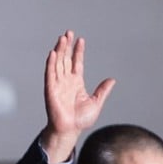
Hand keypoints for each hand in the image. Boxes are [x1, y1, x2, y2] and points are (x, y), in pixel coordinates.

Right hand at [39, 30, 115, 163]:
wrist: (69, 131)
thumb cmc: (80, 120)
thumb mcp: (96, 103)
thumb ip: (103, 90)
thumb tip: (112, 80)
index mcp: (76, 83)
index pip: (76, 63)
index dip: (78, 51)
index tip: (80, 40)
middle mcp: (66, 82)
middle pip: (65, 59)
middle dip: (67, 46)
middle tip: (68, 33)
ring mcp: (57, 85)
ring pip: (58, 64)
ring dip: (59, 50)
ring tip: (62, 38)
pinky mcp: (51, 90)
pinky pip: (50, 74)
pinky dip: (51, 64)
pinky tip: (53, 53)